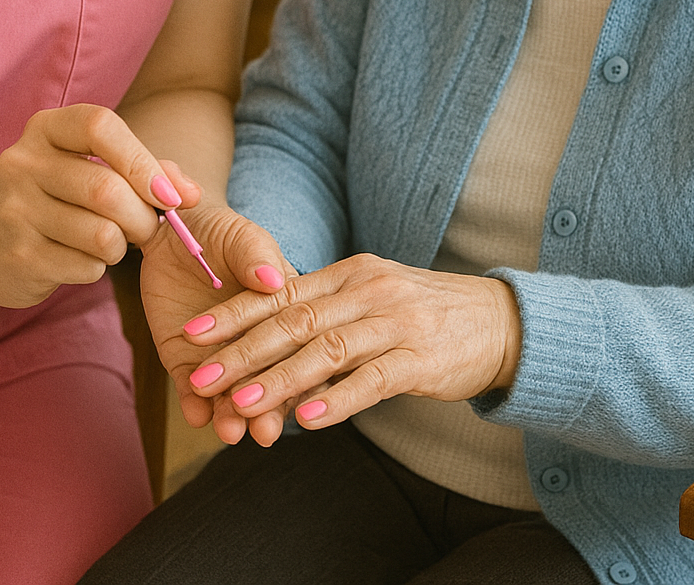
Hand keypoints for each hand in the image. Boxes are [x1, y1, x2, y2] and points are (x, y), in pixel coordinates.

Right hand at [0, 104, 199, 307]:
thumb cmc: (55, 195)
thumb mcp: (90, 166)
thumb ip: (146, 169)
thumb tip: (192, 193)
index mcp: (44, 129)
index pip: (100, 127)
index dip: (142, 160)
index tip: (169, 194)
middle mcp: (22, 163)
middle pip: (106, 189)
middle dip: (143, 215)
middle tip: (149, 227)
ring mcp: (15, 212)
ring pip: (102, 234)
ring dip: (123, 244)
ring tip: (113, 240)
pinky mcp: (18, 257)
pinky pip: (87, 266)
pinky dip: (99, 266)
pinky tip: (81, 257)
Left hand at [140, 203, 293, 445]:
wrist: (169, 231)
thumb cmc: (215, 228)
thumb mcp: (240, 235)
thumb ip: (255, 255)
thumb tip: (273, 279)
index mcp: (284, 307)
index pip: (295, 345)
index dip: (298, 372)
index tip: (301, 400)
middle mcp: (256, 339)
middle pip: (266, 378)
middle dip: (267, 407)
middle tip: (265, 431)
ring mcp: (220, 353)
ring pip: (230, 394)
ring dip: (231, 415)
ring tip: (230, 431)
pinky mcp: (185, 361)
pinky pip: (190, 392)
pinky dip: (193, 406)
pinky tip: (197, 416)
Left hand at [183, 253, 521, 437]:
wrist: (500, 319)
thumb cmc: (427, 313)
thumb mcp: (374, 297)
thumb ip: (327, 311)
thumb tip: (270, 339)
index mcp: (351, 273)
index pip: (282, 292)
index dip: (235, 313)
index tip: (193, 334)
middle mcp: (368, 290)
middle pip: (295, 321)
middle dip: (243, 350)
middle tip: (201, 376)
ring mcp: (395, 323)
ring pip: (326, 350)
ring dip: (279, 379)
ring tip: (240, 403)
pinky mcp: (421, 359)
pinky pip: (372, 380)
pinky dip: (337, 400)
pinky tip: (307, 420)